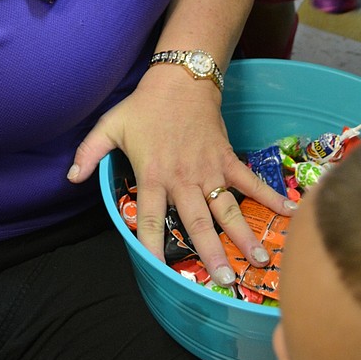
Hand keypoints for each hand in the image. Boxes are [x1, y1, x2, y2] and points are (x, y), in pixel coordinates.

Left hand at [67, 69, 294, 283]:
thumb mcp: (109, 126)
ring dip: (244, 234)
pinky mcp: (227, 158)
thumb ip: (88, 154)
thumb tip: (69, 179)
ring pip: (227, 208)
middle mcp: (182, 179)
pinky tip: (291, 214)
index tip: (160, 272)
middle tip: (225, 280)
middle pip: (197, 222)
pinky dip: (270, 197)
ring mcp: (209, 170)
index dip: (152, 246)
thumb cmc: (143, 106)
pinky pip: (250, 182)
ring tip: (259, 261)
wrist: (180, 79)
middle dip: (211, 252)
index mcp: (152, 176)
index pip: (149, 219)